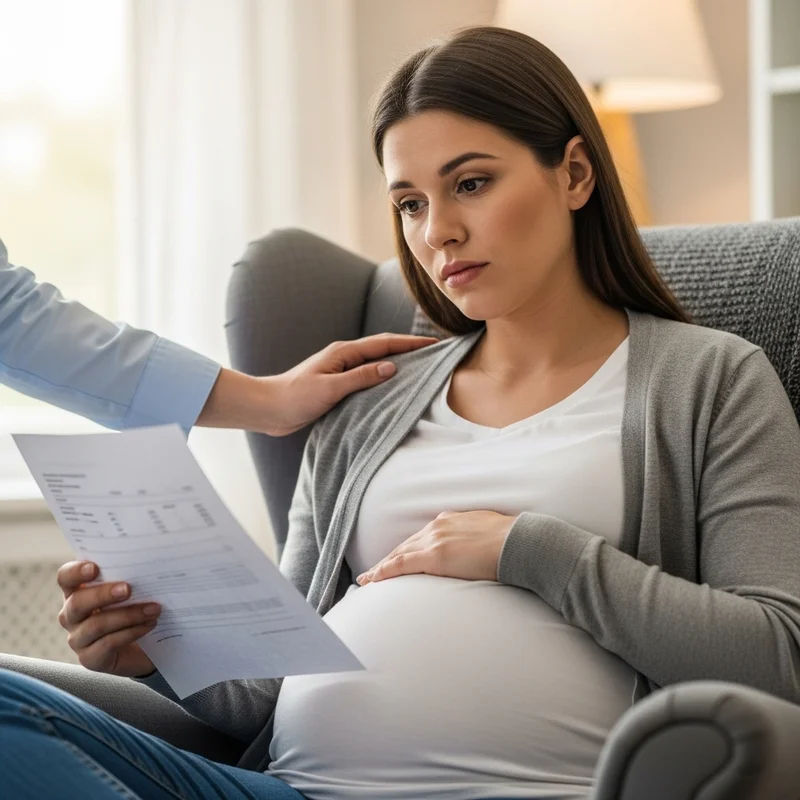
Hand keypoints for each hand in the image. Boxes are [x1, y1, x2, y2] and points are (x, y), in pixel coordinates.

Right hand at [57, 561, 157, 677]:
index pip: (65, 577)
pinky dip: (132, 632)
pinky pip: (108, 644)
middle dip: (103, 594)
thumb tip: (146, 561)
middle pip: (77, 603)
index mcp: (77, 591)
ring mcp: (78, 639)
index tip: (95, 568)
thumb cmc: (134, 607)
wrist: (143, 646)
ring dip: (128, 615)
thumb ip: (129, 575)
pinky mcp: (90, 658)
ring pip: (96, 625)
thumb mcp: (131, 589)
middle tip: (129, 589)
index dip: (76, 572)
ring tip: (153, 609)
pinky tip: (149, 624)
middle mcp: (71, 615)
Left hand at [263, 333, 437, 435]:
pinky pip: (367, 378)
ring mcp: (340, 371)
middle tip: (435, 352)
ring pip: (376, 364)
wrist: (268, 409)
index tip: (434, 343)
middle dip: (409, 349)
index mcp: (344, 352)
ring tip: (422, 368)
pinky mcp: (337, 386)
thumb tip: (392, 367)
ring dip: (398, 363)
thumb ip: (361, 377)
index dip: (410, 343)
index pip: (385, 343)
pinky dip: (384, 379)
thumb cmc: (294, 397)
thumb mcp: (330, 388)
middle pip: (383, 349)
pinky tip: (393, 388)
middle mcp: (344, 358)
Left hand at [356, 510, 515, 584]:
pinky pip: (401, 564)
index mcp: (451, 521)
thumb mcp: (489, 533)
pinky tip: (372, 580)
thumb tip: (478, 550)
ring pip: (399, 554)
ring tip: (368, 579)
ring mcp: (435, 540)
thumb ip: (476, 540)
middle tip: (373, 571)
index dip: (406, 549)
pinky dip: (384, 571)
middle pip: (406, 545)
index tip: (397, 558)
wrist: (520, 542)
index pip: (422, 538)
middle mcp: (438, 527)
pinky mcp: (435, 556)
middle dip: (389, 558)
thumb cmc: (512, 542)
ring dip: (382, 566)